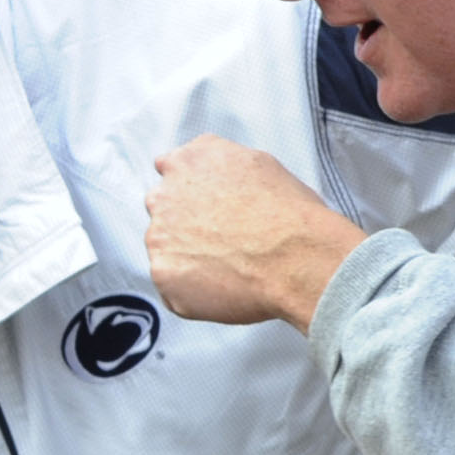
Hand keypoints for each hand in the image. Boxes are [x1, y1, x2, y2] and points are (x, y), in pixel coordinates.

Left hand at [145, 137, 363, 330]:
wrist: (297, 258)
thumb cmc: (290, 215)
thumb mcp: (259, 164)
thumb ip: (221, 164)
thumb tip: (213, 176)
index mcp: (187, 162)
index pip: (170, 170)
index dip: (192, 191)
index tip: (208, 207)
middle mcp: (163, 195)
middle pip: (164, 213)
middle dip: (187, 226)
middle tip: (226, 241)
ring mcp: (158, 237)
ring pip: (168, 251)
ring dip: (190, 259)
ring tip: (233, 265)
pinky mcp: (162, 274)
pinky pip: (174, 287)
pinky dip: (194, 291)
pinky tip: (226, 286)